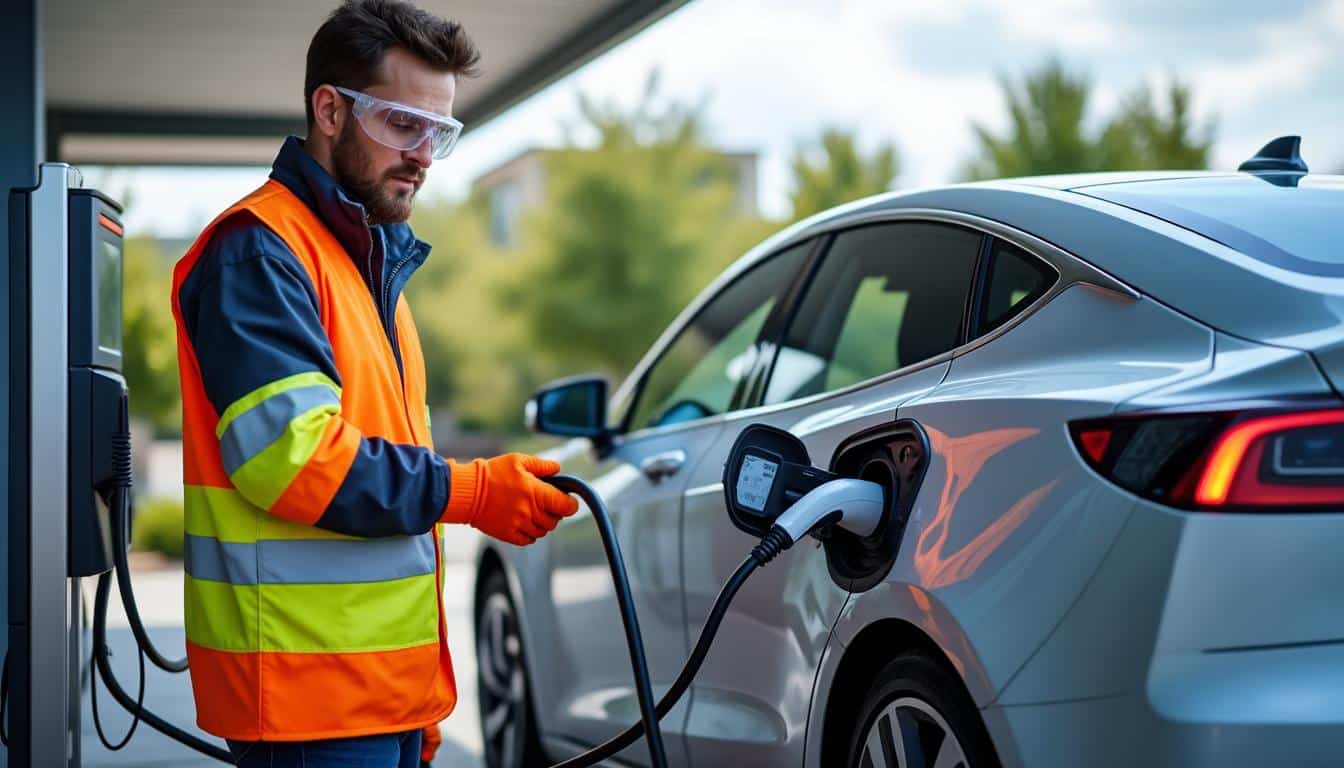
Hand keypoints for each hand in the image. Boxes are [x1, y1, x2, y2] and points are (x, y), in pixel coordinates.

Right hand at [445, 453, 578, 545]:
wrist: (467, 491)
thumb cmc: (493, 473)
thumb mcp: (518, 461)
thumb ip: (541, 465)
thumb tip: (558, 469)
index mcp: (536, 492)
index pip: (566, 506)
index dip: (570, 504)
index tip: (567, 500)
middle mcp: (530, 511)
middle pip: (555, 521)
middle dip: (555, 512)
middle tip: (545, 503)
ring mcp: (519, 524)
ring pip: (543, 531)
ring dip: (542, 523)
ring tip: (532, 511)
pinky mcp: (508, 534)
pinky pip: (528, 540)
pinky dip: (530, 533)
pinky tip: (524, 522)